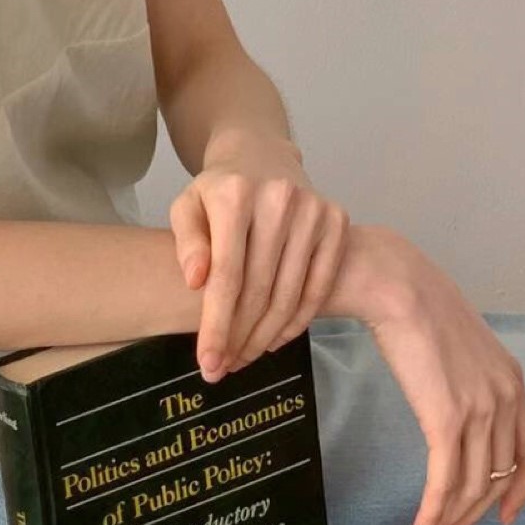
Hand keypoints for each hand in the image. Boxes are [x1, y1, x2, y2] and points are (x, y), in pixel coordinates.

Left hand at [169, 130, 351, 381]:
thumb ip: (187, 242)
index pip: (227, 275)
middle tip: (224, 369)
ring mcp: (314, 210)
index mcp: (235, 195)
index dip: (217, 324)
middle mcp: (279, 199)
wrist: (261, 154)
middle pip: (259, 290)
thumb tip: (196, 281)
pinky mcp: (337, 221)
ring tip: (244, 358)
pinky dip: (297, 320)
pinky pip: (319, 285)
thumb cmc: (218, 191)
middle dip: (239, 337)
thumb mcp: (187, 206)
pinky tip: (275, 340)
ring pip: (290, 293)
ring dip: (266, 336)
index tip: (208, 362)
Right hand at [355, 229, 524, 524]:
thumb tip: (449, 400)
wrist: (398, 287)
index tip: (504, 516)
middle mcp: (505, 400)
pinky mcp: (446, 419)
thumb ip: (467, 377)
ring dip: (450, 520)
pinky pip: (445, 481)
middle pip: (499, 477)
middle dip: (473, 515)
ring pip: (473, 486)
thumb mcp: (459, 345)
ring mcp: (479, 411)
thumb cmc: (416, 307)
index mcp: (512, 382)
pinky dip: (433, 511)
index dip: (520, 490)